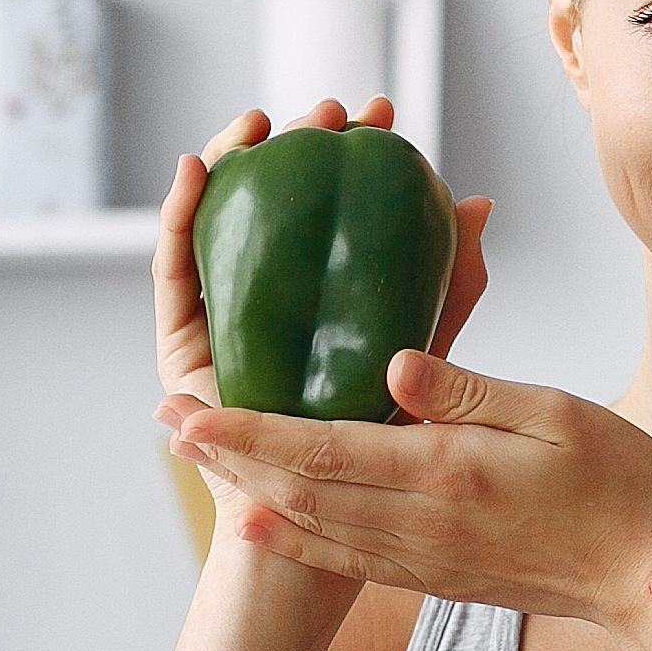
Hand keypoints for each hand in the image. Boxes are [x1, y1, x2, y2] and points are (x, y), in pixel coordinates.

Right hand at [152, 97, 493, 529]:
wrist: (318, 538)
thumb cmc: (376, 459)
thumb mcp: (422, 359)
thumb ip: (446, 288)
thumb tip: (479, 206)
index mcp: (322, 297)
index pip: (334, 210)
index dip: (356, 160)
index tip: (386, 117)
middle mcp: (267, 299)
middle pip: (273, 206)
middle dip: (297, 147)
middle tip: (332, 112)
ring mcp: (221, 319)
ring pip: (218, 224)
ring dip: (232, 163)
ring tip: (260, 124)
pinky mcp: (180, 346)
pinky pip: (172, 272)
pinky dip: (178, 215)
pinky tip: (195, 171)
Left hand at [164, 351, 651, 632]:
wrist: (647, 583)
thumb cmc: (618, 483)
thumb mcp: (556, 414)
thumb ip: (469, 390)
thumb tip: (389, 361)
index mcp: (444, 473)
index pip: (322, 450)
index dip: (247, 431)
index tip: (191, 408)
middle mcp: (417, 524)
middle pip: (297, 491)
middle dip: (226, 457)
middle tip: (167, 422)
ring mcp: (420, 558)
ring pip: (311, 526)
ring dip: (246, 493)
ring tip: (197, 461)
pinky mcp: (430, 578)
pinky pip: (343, 558)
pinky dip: (290, 539)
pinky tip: (255, 524)